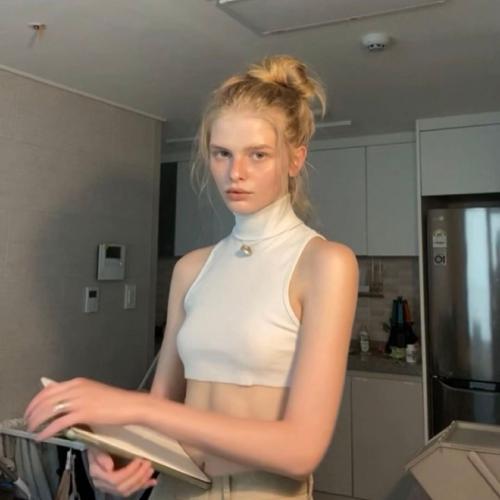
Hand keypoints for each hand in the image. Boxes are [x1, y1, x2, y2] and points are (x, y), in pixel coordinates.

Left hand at [24, 377, 143, 440]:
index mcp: (78, 382)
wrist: (130, 405)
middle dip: (32, 412)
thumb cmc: (114, 401)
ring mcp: (80, 400)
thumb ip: (77, 395)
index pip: (48, 389)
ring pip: (49, 411)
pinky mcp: (84, 413)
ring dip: (37, 422)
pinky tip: (43, 436)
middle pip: (46, 399)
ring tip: (32, 430)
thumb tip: (61, 403)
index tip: (30, 410)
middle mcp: (76, 388)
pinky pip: (59, 423)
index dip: (35, 401)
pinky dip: (48, 431)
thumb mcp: (93, 392)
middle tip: (27, 422)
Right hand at [87, 447, 156, 496]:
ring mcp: (110, 487)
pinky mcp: (118, 487)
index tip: (139, 460)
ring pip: (127, 490)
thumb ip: (101, 456)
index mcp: (96, 473)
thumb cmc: (98, 445)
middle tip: (147, 463)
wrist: (97, 448)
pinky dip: (143, 485)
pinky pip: (131, 490)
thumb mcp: (97, 446)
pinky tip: (152, 481)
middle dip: (137, 476)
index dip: (129, 471)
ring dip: (141, 481)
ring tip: (150, 469)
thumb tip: (109, 467)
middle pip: (121, 487)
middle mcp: (102, 483)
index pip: (114, 479)